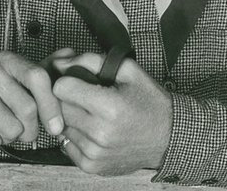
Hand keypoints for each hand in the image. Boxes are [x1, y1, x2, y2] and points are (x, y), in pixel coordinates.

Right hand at [0, 50, 66, 151]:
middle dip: (30, 129)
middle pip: (28, 108)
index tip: (56, 126)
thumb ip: (41, 70)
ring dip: (9, 136)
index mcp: (6, 60)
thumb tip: (70, 54)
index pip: (39, 77)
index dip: (52, 106)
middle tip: (20, 131)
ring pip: (12, 128)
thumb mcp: (12, 78)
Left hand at [52, 51, 171, 174]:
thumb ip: (91, 60)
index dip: (68, 81)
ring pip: (62, 127)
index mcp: (110, 106)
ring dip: (72, 119)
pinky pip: (66, 145)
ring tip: (93, 115)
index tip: (78, 82)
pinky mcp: (92, 166)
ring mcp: (95, 152)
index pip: (61, 88)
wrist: (168, 137)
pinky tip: (93, 131)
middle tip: (86, 98)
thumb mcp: (127, 70)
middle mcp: (100, 133)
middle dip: (69, 99)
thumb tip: (61, 63)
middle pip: (59, 108)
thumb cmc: (149, 102)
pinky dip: (76, 137)